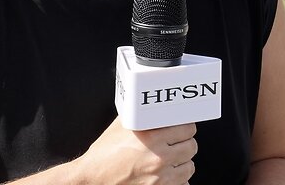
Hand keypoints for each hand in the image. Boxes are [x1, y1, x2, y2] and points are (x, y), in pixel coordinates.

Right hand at [72, 117, 196, 184]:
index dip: (185, 127)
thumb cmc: (103, 155)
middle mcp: (158, 158)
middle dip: (185, 143)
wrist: (92, 178)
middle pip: (191, 147)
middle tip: (176, 142)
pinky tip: (167, 173)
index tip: (182, 128)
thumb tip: (153, 107)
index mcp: (150, 138)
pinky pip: (183, 184)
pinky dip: (177, 179)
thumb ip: (140, 116)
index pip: (187, 129)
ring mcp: (160, 178)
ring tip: (172, 158)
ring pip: (189, 167)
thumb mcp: (121, 127)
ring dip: (182, 162)